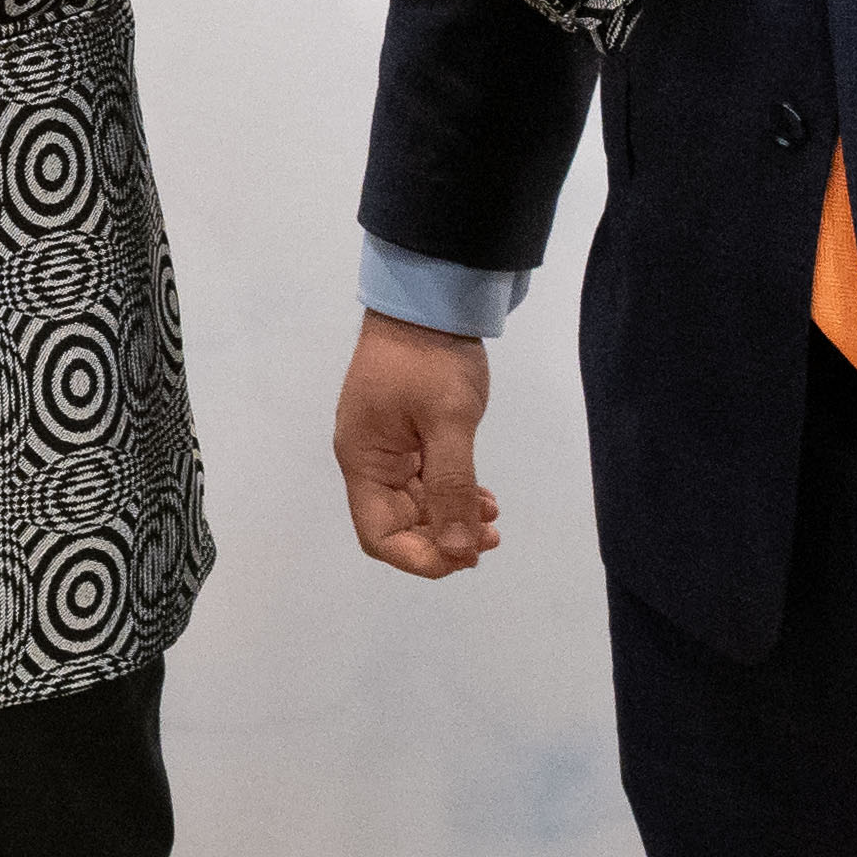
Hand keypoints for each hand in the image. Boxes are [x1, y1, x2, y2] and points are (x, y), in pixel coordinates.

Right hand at [333, 309, 499, 577]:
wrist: (430, 299)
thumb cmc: (432, 359)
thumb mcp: (449, 423)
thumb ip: (452, 488)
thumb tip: (459, 552)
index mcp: (363, 459)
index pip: (377, 534)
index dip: (418, 557)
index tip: (465, 557)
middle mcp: (368, 459)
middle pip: (395, 524)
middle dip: (441, 541)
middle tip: (490, 538)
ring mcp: (386, 447)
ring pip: (413, 506)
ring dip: (450, 520)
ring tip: (492, 518)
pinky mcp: (405, 435)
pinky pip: (423, 482)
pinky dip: (451, 496)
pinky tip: (481, 497)